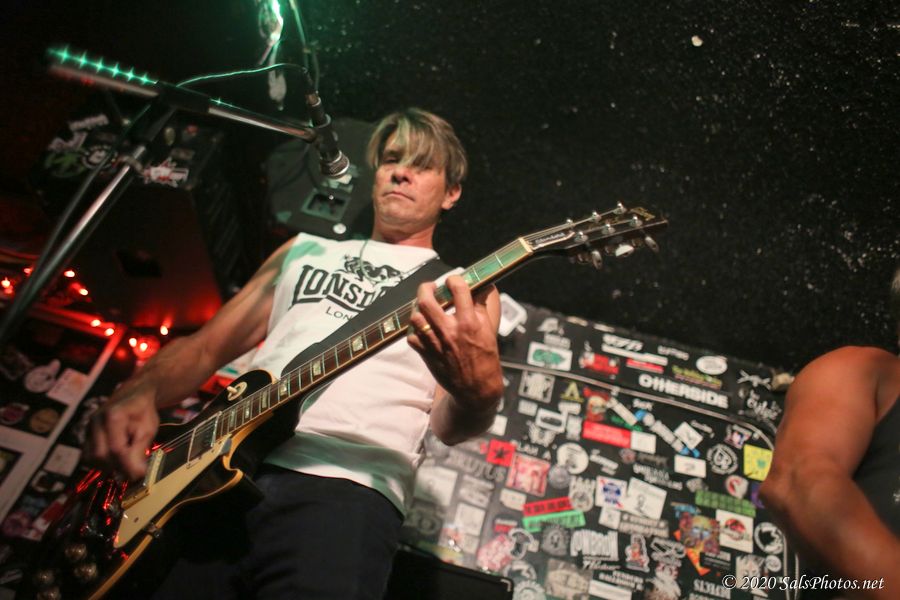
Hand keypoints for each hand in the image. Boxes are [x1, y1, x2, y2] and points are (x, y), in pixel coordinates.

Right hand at [86, 380, 159, 479]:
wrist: (133, 396)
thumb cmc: (143, 412)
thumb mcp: (148, 429)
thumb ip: (140, 450)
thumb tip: (137, 474)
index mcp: (113, 416)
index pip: (116, 449)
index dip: (127, 465)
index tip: (140, 475)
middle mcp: (95, 422)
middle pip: (99, 455)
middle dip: (117, 467)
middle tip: (133, 470)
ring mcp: (88, 428)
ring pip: (90, 458)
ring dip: (108, 466)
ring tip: (125, 463)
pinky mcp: (85, 435)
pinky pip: (88, 455)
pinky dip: (101, 462)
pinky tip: (115, 459)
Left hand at [407, 275, 503, 407]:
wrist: (476, 388)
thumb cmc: (485, 358)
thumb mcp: (489, 329)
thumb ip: (482, 306)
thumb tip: (484, 286)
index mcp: (469, 323)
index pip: (458, 289)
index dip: (454, 279)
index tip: (453, 280)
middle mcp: (449, 331)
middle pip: (426, 300)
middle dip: (426, 288)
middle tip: (431, 288)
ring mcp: (435, 343)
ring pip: (415, 317)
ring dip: (419, 308)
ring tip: (424, 307)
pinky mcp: (426, 354)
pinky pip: (411, 335)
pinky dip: (415, 329)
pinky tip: (422, 327)